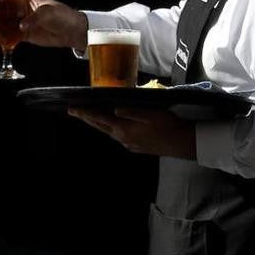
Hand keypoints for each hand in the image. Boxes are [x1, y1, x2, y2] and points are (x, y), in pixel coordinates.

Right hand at [0, 0, 87, 49]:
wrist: (73, 31)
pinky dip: (5, 40)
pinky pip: (12, 37)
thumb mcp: (48, 12)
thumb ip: (33, 18)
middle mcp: (23, 10)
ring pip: (5, 26)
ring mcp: (24, 22)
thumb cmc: (63, 15)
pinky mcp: (26, 34)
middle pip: (3, 14)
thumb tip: (21, 25)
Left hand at [68, 107, 196, 159]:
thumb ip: (131, 111)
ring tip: (88, 116)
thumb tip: (114, 109)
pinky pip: (117, 136)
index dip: (84, 113)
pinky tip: (111, 125)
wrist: (182, 143)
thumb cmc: (168, 126)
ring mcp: (129, 144)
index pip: (99, 119)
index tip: (72, 108)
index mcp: (124, 129)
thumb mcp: (150, 114)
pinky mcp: (135, 146)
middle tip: (73, 111)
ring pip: (108, 132)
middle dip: (86, 117)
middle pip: (100, 126)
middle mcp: (123, 138)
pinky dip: (109, 128)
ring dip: (97, 123)